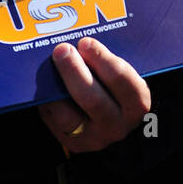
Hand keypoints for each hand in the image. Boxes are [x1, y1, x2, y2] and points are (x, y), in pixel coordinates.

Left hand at [37, 36, 150, 153]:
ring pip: (68, 116)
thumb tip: (82, 40)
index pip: (124, 82)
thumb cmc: (117, 87)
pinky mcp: (72, 143)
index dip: (103, 60)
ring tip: (50, 65)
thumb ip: (109, 60)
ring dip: (56, 87)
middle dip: (74, 71)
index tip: (86, 43)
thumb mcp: (124, 76)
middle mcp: (117, 125)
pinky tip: (45, 83)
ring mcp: (93, 138)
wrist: (110, 119)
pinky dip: (47, 100)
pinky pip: (53, 120)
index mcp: (137, 104)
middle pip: (93, 100)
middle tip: (62, 49)